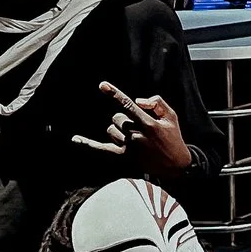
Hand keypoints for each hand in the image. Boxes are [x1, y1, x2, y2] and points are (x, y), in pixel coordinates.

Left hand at [72, 82, 193, 174]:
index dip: (115, 94)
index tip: (103, 85)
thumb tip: (137, 101)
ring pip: (111, 130)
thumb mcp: (172, 116)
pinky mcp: (123, 157)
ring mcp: (129, 148)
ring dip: (119, 130)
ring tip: (134, 137)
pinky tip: (74, 139)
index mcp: (149, 124)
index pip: (128, 105)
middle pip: (117, 118)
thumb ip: (157, 103)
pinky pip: (101, 149)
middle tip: (138, 126)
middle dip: (124, 118)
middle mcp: (137, 136)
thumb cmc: (173, 138)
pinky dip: (87, 144)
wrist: (175, 166)